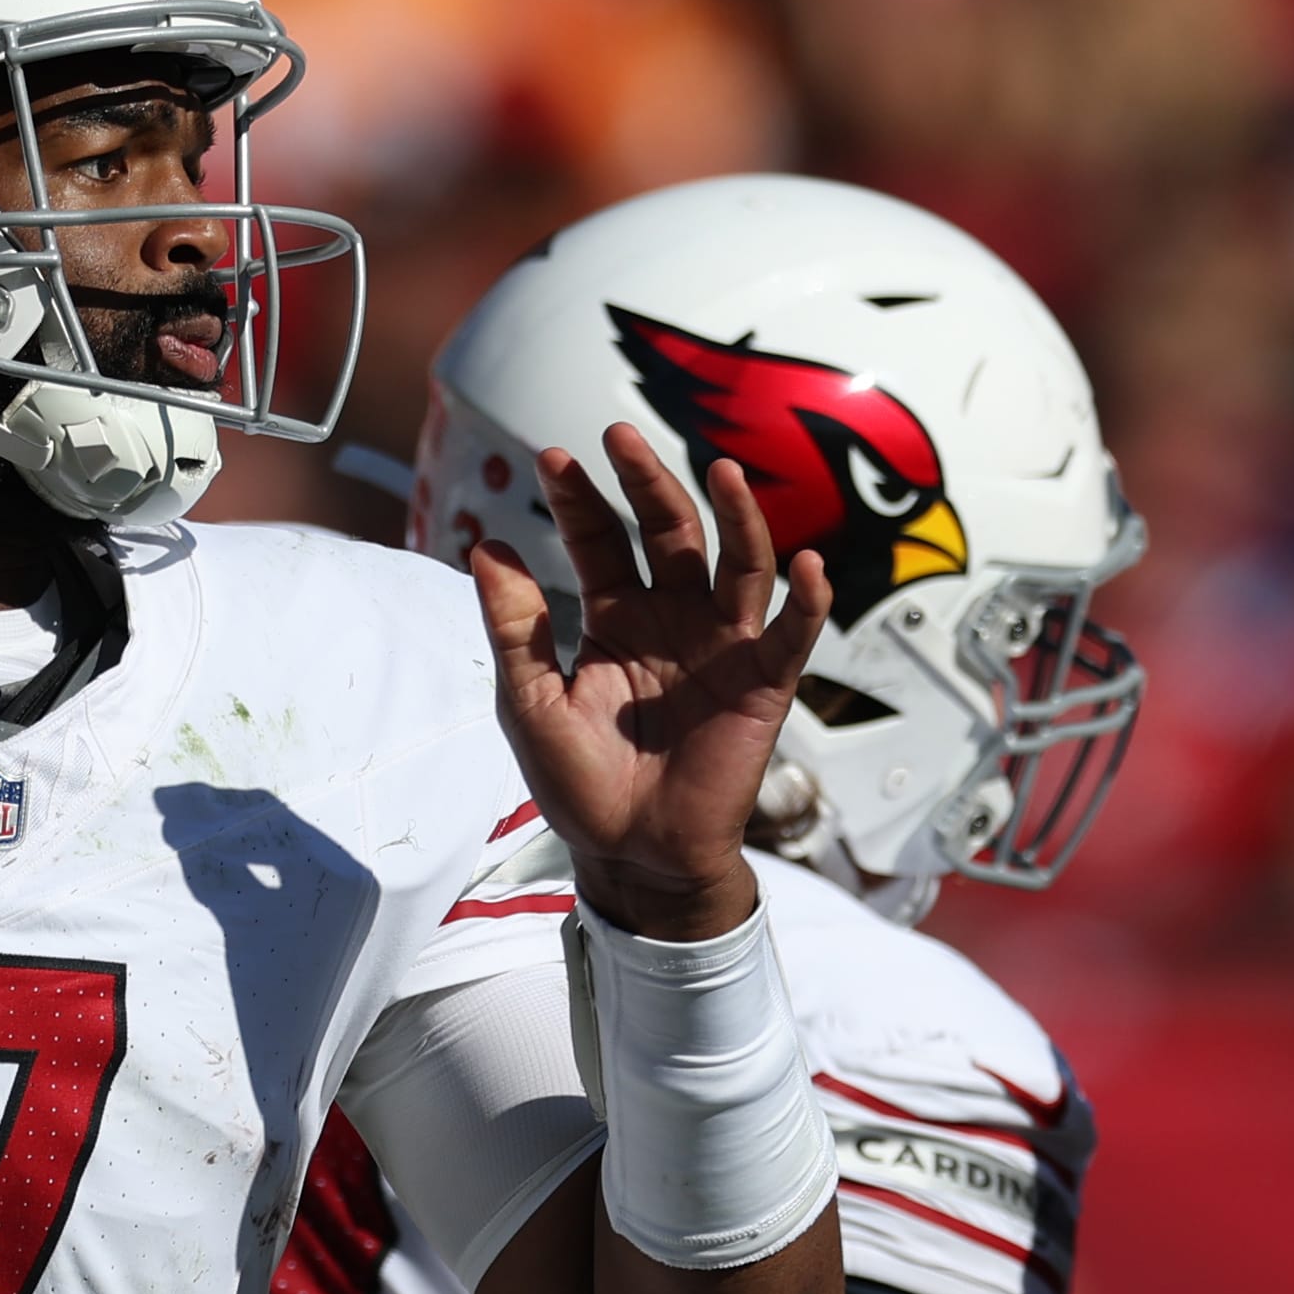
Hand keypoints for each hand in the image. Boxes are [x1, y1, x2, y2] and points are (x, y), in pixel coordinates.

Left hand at [472, 427, 828, 940]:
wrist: (633, 858)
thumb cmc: (579, 784)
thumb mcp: (531, 702)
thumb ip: (516, 627)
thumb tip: (485, 545)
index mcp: (615, 617)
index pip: (599, 540)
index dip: (579, 501)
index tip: (553, 459)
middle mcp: (671, 618)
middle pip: (668, 533)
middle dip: (647, 483)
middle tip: (619, 435)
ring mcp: (721, 646)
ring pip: (737, 563)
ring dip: (736, 517)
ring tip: (721, 473)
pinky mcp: (762, 683)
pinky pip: (792, 633)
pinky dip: (806, 599)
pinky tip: (808, 563)